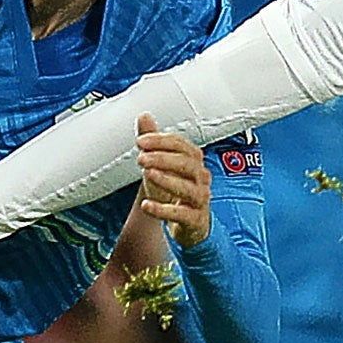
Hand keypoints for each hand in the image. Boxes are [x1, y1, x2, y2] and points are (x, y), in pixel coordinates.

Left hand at [132, 114, 211, 247]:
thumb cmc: (177, 193)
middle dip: (163, 159)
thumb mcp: (162, 166)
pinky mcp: (196, 220)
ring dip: (167, 180)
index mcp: (194, 161)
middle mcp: (201, 178)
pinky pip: (182, 214)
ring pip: (188, 188)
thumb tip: (144, 117)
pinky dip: (163, 210)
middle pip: (187, 164)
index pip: (181, 145)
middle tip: (141, 158)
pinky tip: (147, 205)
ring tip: (148, 175)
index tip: (140, 141)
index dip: (161, 141)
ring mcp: (200, 199)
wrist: (189, 225)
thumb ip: (154, 143)